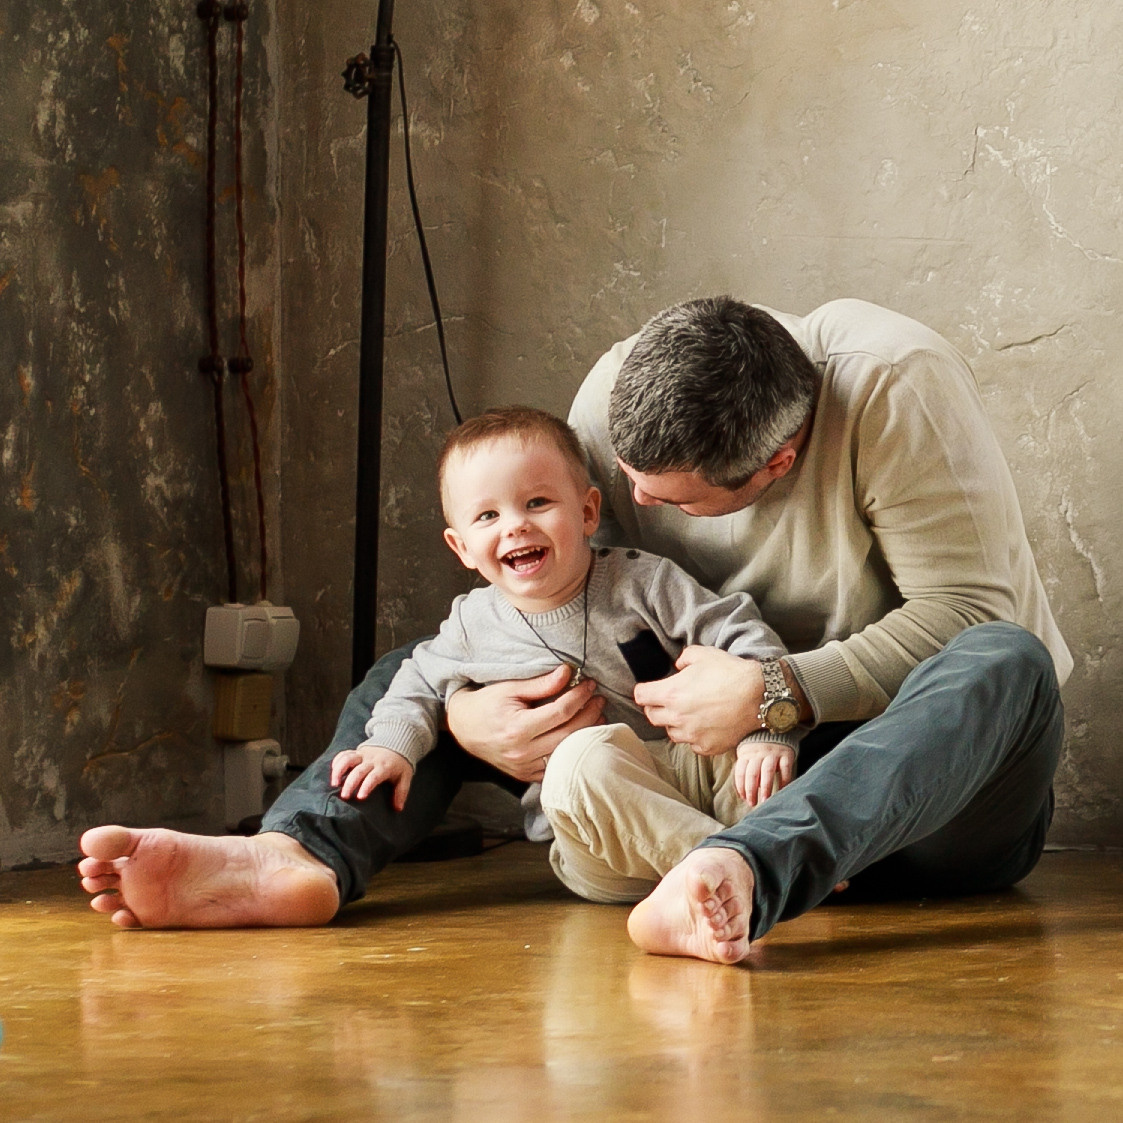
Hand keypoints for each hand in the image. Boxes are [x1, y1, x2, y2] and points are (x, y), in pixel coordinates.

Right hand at [331, 745, 413, 808]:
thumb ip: (401, 792)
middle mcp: (372, 760)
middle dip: (350, 783)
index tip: (359, 798)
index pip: (374, 776)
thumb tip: (398, 808)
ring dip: (339, 770)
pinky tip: (333, 773)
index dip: (366, 786)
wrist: (397, 742)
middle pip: (358, 770)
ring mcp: (363, 754)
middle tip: (344, 796)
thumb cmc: (399, 764)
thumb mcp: (405, 777)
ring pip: (348, 759)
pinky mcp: (356, 751)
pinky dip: (337, 762)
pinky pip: (344, 754)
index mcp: (384, 767)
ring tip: (334, 784)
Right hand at [446, 666, 605, 781]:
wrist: (464, 729)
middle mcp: (522, 752)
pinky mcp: (526, 776)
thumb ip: (541, 684)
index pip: (560, 712)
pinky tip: (580, 737)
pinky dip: (571, 752)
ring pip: (566, 752)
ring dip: (586, 734)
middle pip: (569, 733)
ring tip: (597, 717)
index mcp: (517, 729)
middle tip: (599, 700)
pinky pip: (556, 766)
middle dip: (589, 714)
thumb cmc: (487, 704)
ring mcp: (525, 767)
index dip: (579, 696)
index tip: (590, 684)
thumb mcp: (510, 688)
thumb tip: (568, 673)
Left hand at [633, 646, 763, 755]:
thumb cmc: (731, 673)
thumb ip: (684, 658)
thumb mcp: (703, 654)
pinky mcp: (707, 747)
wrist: (758, 696)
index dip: (644, 691)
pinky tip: (705, 725)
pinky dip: (695, 736)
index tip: (649, 689)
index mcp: (671, 693)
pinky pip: (692, 744)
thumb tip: (679, 666)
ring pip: (671, 733)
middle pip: (652, 716)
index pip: (641, 696)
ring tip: (690, 713)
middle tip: (668, 701)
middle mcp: (677, 717)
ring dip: (675, 723)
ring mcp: (692, 735)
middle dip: (657, 707)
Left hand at [735, 741, 795, 805]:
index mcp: (746, 753)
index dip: (741, 786)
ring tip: (765, 800)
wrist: (777, 726)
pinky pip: (785, 768)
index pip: (740, 771)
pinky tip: (782, 790)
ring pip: (767, 771)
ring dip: (766, 787)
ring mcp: (773, 752)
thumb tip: (748, 791)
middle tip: (753, 803)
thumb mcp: (749, 753)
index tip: (744, 798)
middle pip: (752, 773)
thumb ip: (747, 768)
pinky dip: (784, 780)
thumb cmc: (759, 747)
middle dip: (751, 790)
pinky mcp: (786, 753)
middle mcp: (758, 752)